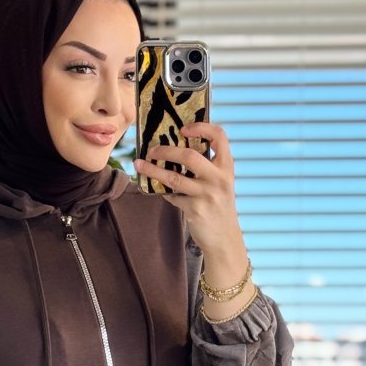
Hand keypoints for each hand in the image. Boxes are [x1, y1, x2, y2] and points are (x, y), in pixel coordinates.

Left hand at [133, 122, 243, 258]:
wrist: (224, 238)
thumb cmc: (218, 206)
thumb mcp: (220, 183)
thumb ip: (206, 167)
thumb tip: (174, 151)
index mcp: (226, 167)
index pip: (219, 136)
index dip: (201, 127)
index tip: (183, 129)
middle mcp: (218, 178)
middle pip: (189, 156)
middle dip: (166, 151)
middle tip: (151, 150)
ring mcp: (206, 194)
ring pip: (174, 178)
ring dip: (153, 170)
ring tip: (139, 165)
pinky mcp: (194, 209)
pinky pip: (171, 196)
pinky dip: (162, 191)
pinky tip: (156, 189)